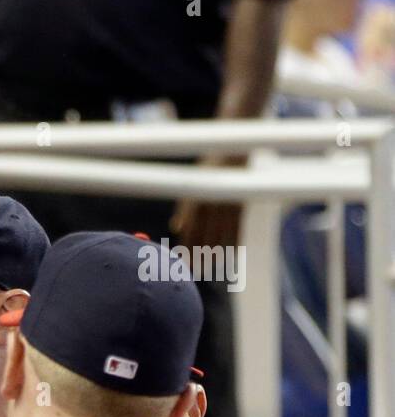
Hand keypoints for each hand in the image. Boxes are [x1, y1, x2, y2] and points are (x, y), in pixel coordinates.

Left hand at [170, 156, 243, 276]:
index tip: (180, 263)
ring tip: (211, 264)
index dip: (184, 248)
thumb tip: (175, 227)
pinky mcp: (242, 202)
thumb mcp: (193, 183)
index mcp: (194, 200)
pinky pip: (238, 227)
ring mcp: (226, 204)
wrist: (235, 145)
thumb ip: (185, 207)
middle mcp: (208, 204)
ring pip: (220, 236)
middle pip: (203, 237)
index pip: (188, 231)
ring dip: (216, 253)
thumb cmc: (212, 165)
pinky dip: (235, 241)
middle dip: (198, 255)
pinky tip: (232, 252)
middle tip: (195, 271)